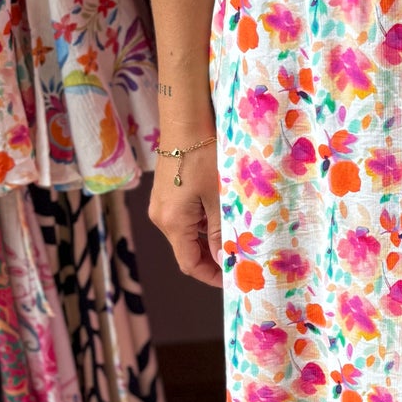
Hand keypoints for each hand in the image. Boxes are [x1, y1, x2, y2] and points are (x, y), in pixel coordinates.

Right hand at [148, 134, 223, 288]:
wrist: (184, 122)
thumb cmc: (203, 156)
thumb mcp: (218, 197)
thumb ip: (220, 231)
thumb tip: (223, 259)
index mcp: (173, 223)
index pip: (190, 264)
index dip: (211, 276)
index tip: (232, 279)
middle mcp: (161, 218)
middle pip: (187, 250)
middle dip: (212, 258)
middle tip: (240, 259)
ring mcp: (161, 206)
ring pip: (187, 234)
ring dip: (209, 239)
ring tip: (236, 237)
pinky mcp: (165, 195)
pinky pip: (184, 219)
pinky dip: (203, 224)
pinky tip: (222, 216)